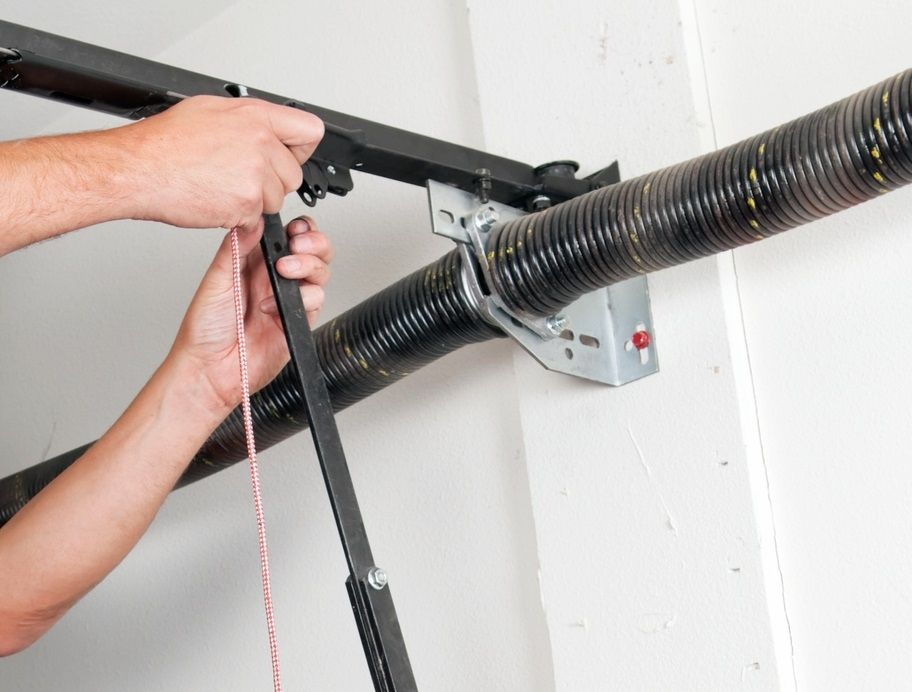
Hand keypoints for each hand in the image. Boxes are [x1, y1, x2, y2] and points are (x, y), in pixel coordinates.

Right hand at [118, 96, 323, 231]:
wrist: (138, 170)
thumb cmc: (163, 143)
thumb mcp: (210, 110)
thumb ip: (248, 120)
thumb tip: (265, 128)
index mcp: (256, 116)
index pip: (310, 131)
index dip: (299, 148)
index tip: (289, 155)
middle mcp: (260, 142)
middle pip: (294, 174)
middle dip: (273, 181)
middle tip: (240, 177)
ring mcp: (255, 175)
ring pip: (277, 199)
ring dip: (255, 201)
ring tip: (222, 187)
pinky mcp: (247, 204)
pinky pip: (257, 218)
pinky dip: (239, 216)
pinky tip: (216, 200)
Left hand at [169, 217, 332, 411]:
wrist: (211, 369)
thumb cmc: (205, 330)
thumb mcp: (216, 280)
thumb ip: (236, 248)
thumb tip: (254, 220)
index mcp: (253, 263)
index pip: (287, 236)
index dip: (298, 228)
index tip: (293, 228)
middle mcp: (274, 279)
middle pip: (312, 251)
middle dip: (314, 243)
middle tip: (299, 245)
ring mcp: (287, 299)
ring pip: (320, 272)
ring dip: (309, 266)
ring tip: (287, 271)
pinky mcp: (297, 321)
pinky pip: (316, 301)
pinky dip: (305, 298)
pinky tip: (277, 305)